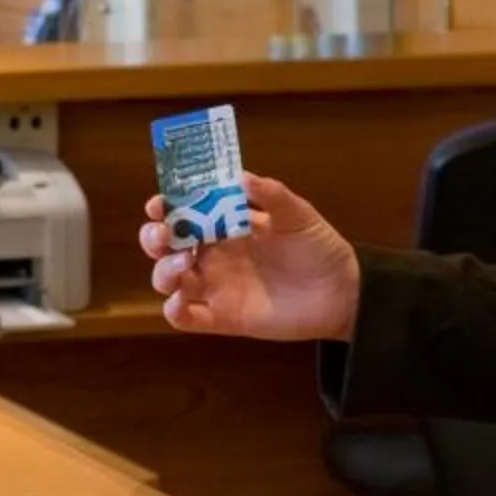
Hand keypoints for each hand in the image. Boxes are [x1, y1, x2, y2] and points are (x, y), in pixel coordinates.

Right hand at [137, 173, 360, 340]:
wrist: (342, 292)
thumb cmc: (319, 247)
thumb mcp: (298, 215)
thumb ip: (271, 195)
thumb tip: (242, 177)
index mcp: (225, 225)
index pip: (183, 212)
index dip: (165, 206)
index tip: (159, 203)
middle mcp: (214, 255)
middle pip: (165, 245)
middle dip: (153, 238)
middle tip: (165, 235)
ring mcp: (216, 287)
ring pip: (168, 279)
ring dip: (163, 271)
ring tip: (183, 264)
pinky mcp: (223, 318)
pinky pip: (186, 318)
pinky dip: (174, 312)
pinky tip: (181, 302)